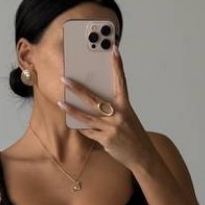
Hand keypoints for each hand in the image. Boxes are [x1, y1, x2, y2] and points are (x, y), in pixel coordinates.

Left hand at [57, 45, 153, 170]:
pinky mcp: (106, 139)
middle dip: (78, 89)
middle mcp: (119, 115)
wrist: (142, 155)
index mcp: (126, 106)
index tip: (114, 49)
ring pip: (87, 117)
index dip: (118, 65)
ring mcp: (112, 128)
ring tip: (61, 103)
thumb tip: (92, 102)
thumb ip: (112, 109)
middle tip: (65, 80)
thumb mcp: (127, 118)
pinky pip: (89, 132)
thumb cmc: (132, 134)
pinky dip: (82, 128)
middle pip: (95, 99)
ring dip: (72, 110)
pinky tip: (74, 123)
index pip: (121, 81)